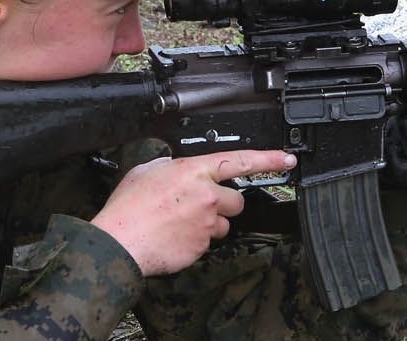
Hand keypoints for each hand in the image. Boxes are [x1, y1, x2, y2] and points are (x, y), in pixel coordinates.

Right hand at [91, 149, 294, 276]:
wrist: (121, 242)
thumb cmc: (128, 207)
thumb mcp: (147, 170)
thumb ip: (172, 166)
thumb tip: (181, 170)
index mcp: (194, 171)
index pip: (240, 160)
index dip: (267, 159)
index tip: (286, 159)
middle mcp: (206, 196)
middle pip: (236, 200)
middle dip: (224, 203)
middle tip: (199, 204)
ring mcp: (207, 224)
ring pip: (223, 224)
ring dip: (210, 223)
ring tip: (180, 222)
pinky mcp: (203, 247)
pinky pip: (208, 242)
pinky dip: (195, 239)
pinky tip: (174, 236)